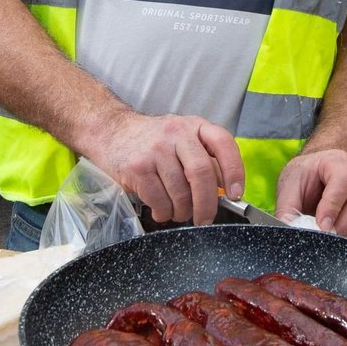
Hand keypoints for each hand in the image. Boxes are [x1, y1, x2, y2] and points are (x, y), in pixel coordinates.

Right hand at [84, 112, 244, 225]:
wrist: (110, 131)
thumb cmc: (152, 140)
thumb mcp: (182, 138)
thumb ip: (205, 158)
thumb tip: (226, 190)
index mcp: (194, 126)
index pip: (223, 144)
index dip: (234, 171)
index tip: (236, 194)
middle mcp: (176, 134)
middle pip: (202, 173)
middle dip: (207, 204)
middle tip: (205, 219)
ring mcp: (155, 150)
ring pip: (180, 193)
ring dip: (182, 212)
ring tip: (178, 212)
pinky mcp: (138, 168)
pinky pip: (159, 201)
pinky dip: (164, 213)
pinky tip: (162, 210)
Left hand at [274, 149, 346, 235]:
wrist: (311, 173)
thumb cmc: (302, 175)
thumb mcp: (288, 187)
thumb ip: (287, 208)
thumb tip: (288, 226)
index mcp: (336, 161)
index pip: (343, 180)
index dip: (333, 205)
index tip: (322, 226)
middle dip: (344, 223)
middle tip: (325, 236)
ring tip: (326, 238)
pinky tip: (332, 235)